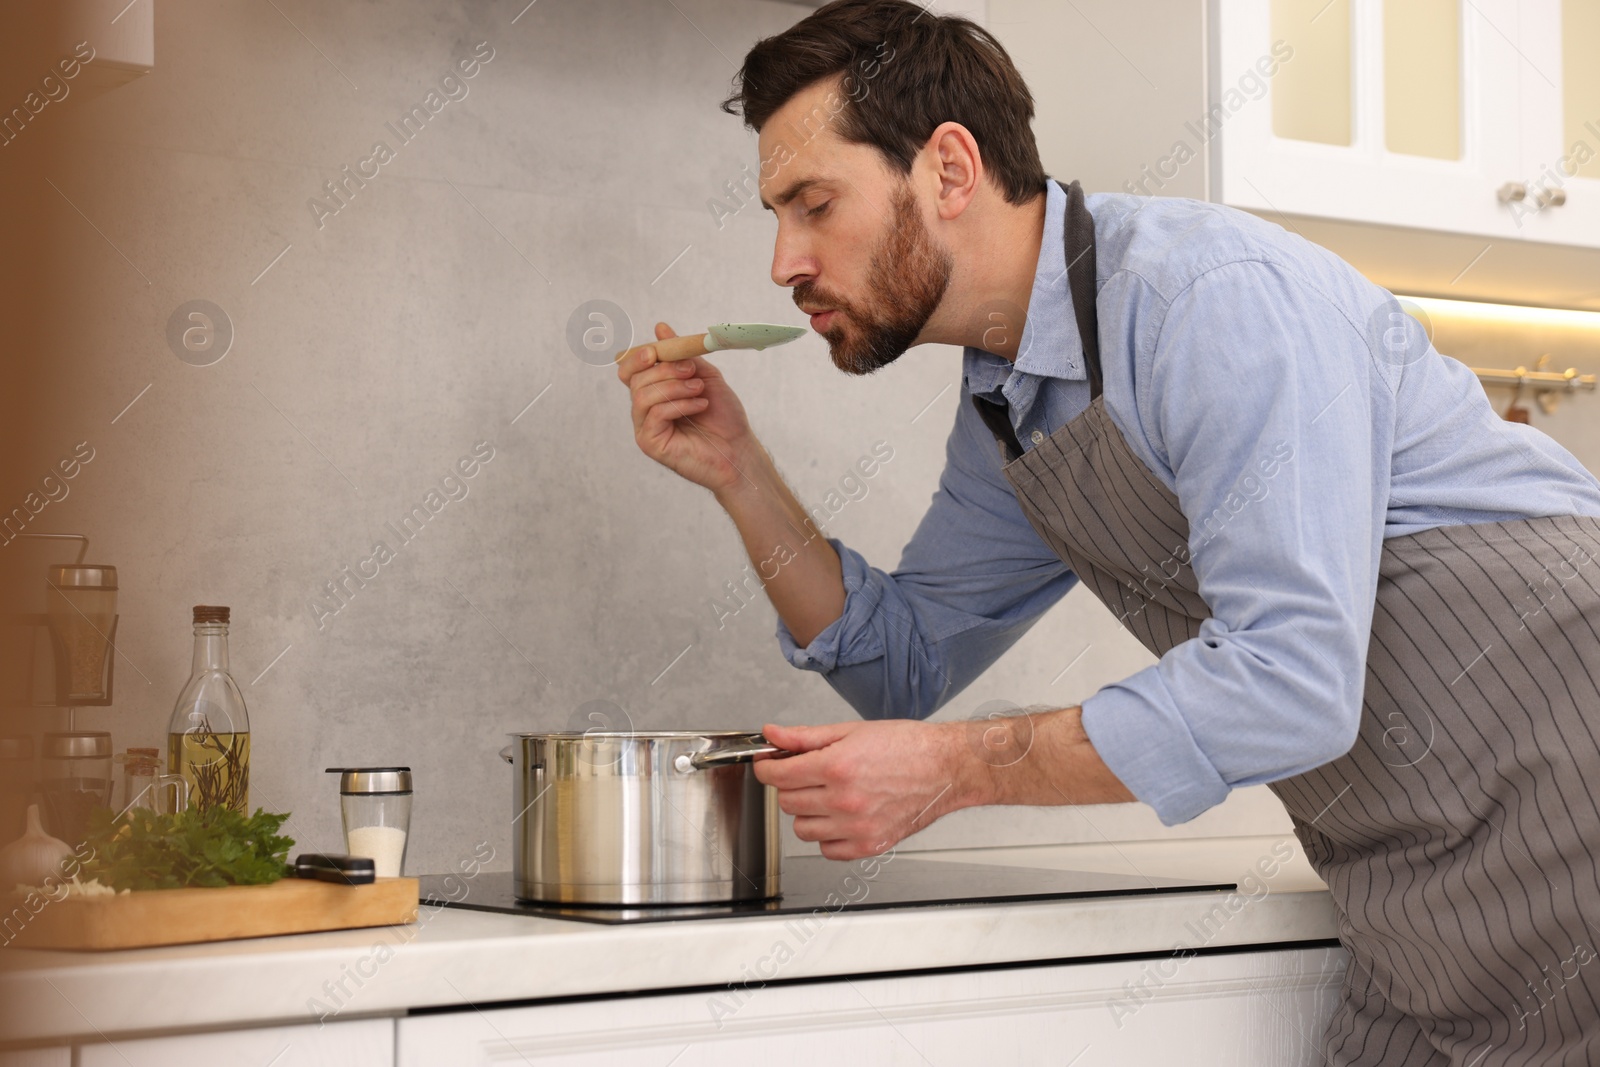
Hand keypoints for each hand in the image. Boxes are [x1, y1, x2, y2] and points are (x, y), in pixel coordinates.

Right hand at [616, 322, 755, 496]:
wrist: (739, 449)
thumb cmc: (723, 416)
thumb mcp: (705, 376)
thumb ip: (682, 355)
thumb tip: (660, 328)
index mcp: (654, 392)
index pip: (629, 370)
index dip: (636, 357)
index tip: (656, 351)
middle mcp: (645, 409)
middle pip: (634, 379)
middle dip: (664, 370)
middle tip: (692, 371)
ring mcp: (645, 427)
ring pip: (642, 396)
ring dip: (674, 387)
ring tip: (700, 390)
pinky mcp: (650, 443)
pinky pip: (654, 414)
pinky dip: (679, 405)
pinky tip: (701, 406)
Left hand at [754, 720, 973, 860]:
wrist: (946, 768)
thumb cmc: (907, 746)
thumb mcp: (851, 731)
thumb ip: (805, 737)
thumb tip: (773, 735)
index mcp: (837, 767)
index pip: (778, 776)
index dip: (767, 767)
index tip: (770, 764)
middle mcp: (844, 800)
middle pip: (787, 802)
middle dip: (790, 786)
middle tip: (807, 774)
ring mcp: (856, 826)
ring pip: (803, 829)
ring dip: (807, 812)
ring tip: (827, 795)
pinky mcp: (869, 845)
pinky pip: (827, 850)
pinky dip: (828, 836)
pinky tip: (841, 816)